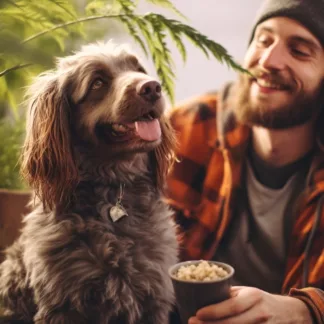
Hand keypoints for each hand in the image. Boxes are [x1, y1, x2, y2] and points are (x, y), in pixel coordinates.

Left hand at [188, 286, 312, 323]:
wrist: (288, 313)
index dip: (214, 311)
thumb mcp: (246, 292)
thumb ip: (228, 295)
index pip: (232, 306)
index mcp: (253, 297)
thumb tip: (201, 294)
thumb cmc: (259, 300)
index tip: (196, 313)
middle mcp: (260, 313)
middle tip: (191, 322)